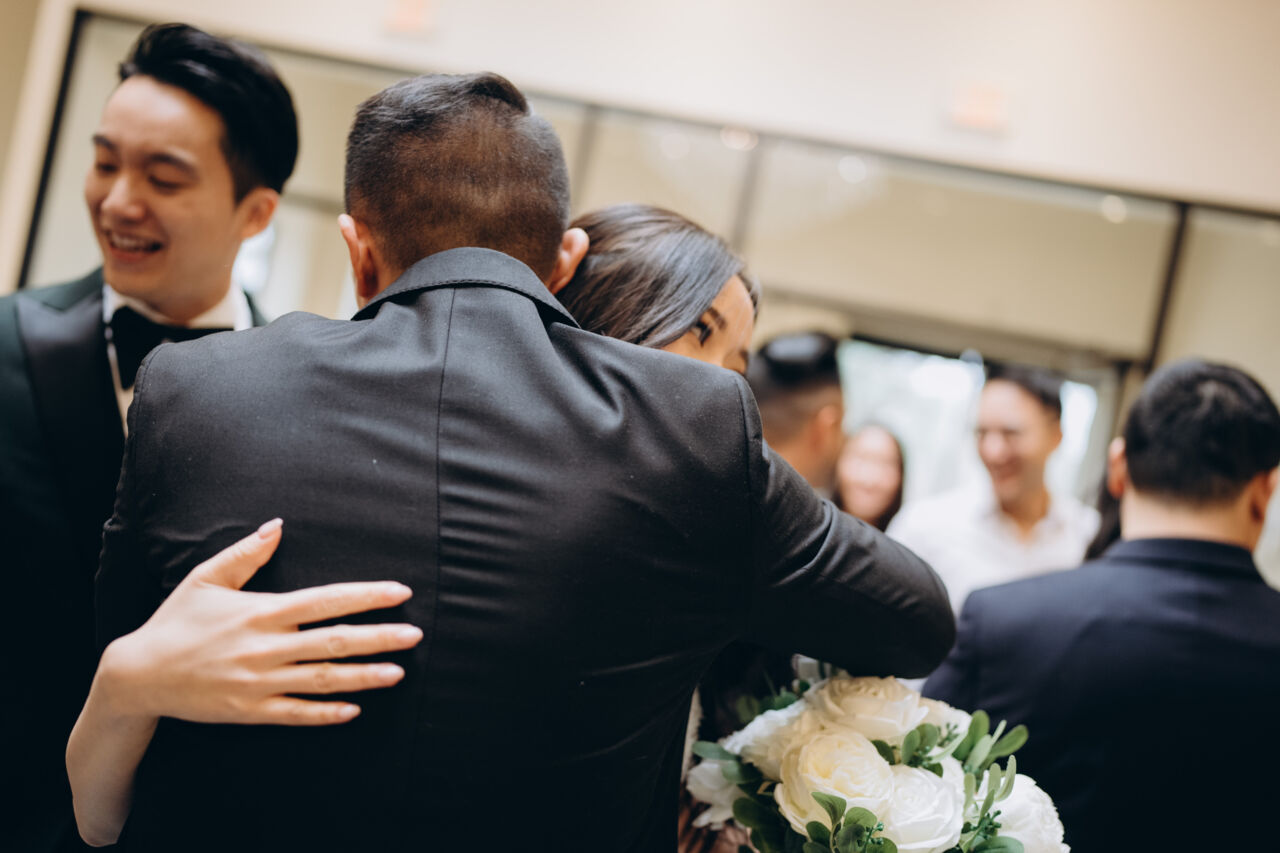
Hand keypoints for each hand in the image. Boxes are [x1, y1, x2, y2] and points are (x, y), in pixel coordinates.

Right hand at [98, 518, 422, 725]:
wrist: (138, 675)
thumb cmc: (176, 621)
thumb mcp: (207, 578)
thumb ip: (247, 552)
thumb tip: (278, 524)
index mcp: (263, 612)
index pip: (327, 600)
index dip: (366, 596)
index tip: (399, 593)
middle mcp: (267, 647)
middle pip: (335, 641)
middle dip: (379, 637)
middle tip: (416, 635)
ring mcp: (260, 682)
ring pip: (323, 680)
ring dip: (364, 676)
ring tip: (398, 672)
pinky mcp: (250, 712)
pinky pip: (296, 714)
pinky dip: (326, 713)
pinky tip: (355, 710)